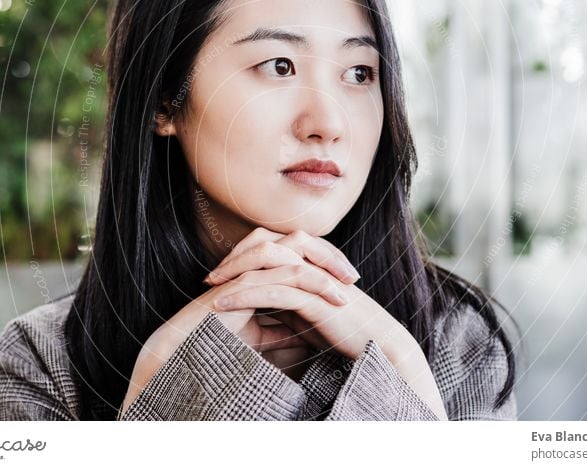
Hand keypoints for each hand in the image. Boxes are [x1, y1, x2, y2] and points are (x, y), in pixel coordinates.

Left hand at [203, 227, 448, 418]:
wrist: (377, 343)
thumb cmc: (345, 330)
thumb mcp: (308, 312)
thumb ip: (287, 302)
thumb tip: (260, 307)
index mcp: (310, 261)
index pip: (270, 244)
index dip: (243, 254)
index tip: (220, 273)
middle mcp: (311, 262)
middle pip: (264, 243)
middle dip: (234, 257)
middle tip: (210, 277)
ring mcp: (312, 276)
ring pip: (265, 261)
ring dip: (234, 273)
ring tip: (210, 287)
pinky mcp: (313, 296)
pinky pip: (271, 289)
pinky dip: (242, 295)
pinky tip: (222, 304)